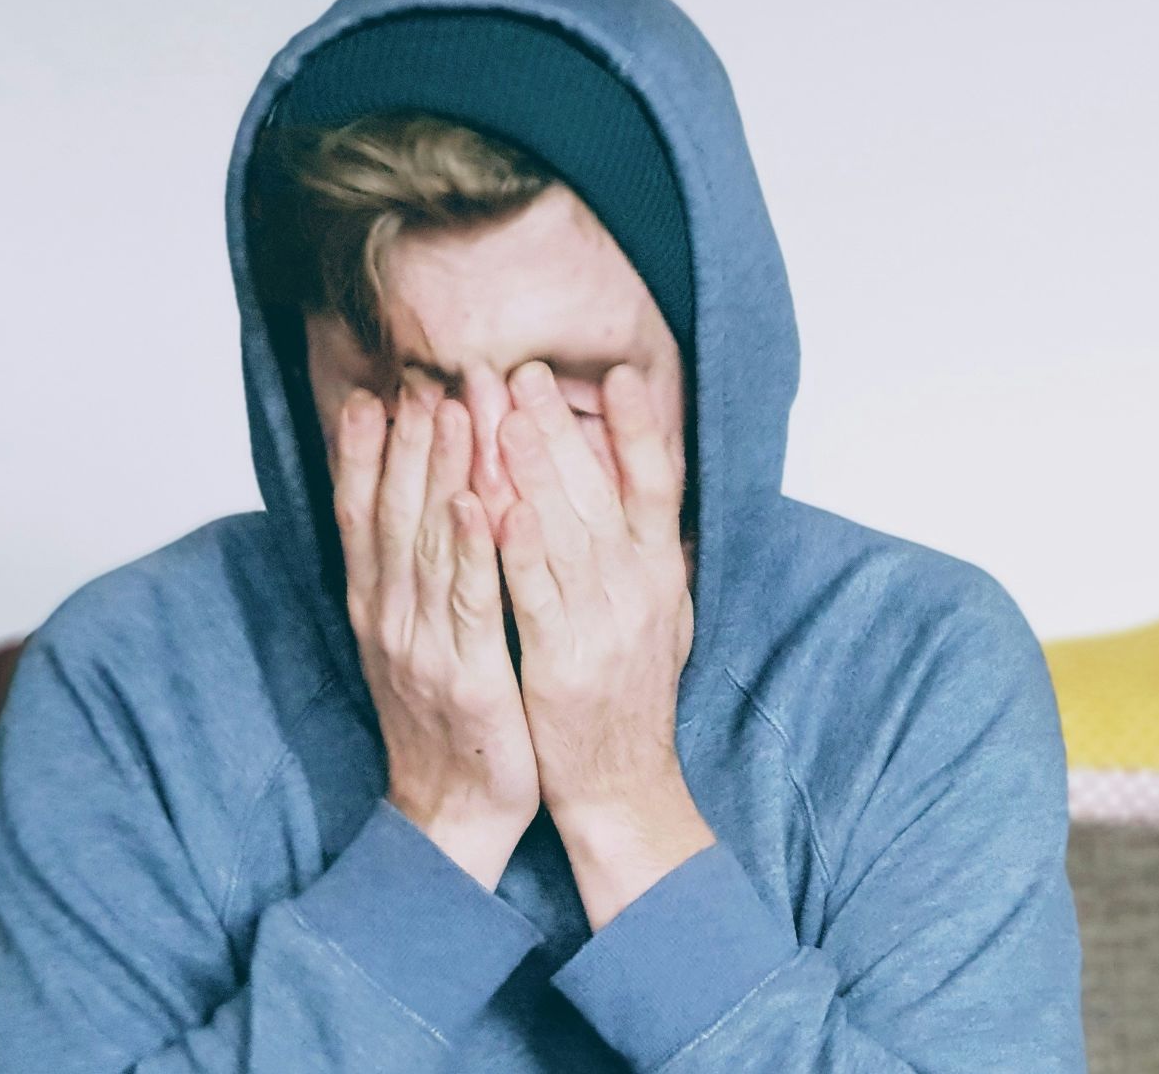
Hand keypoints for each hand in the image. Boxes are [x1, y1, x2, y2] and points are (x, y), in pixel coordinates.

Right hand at [332, 377, 538, 889]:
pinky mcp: (467, 674)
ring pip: (428, 543)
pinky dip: (470, 549)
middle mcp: (389, 618)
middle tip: (423, 375)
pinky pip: (469, 601)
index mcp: (376, 608)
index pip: (363, 515)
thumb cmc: (446, 722)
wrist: (452, 813)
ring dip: (438, 472)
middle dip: (408, 440)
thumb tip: (416, 511)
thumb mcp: (414, 643)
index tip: (375, 392)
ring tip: (451, 409)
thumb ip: (411, 579)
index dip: (366, 453)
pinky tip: (476, 501)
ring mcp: (423, 645)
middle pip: (393, 513)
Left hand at [495, 359, 712, 928]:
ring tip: (502, 411)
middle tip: (523, 370)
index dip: (640, 427)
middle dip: (560, 427)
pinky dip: (518, 548)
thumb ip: (652, 557)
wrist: (623, 787)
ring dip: (534, 468)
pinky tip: (494, 504)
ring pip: (566, 530)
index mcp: (661, 575)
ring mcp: (604, 625)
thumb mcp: (663, 618)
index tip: (619, 373)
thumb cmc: (630, 700)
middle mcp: (640, 591)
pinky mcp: (563, 661)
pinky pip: (536, 594)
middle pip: (602, 491)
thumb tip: (652, 495)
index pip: (659, 484)